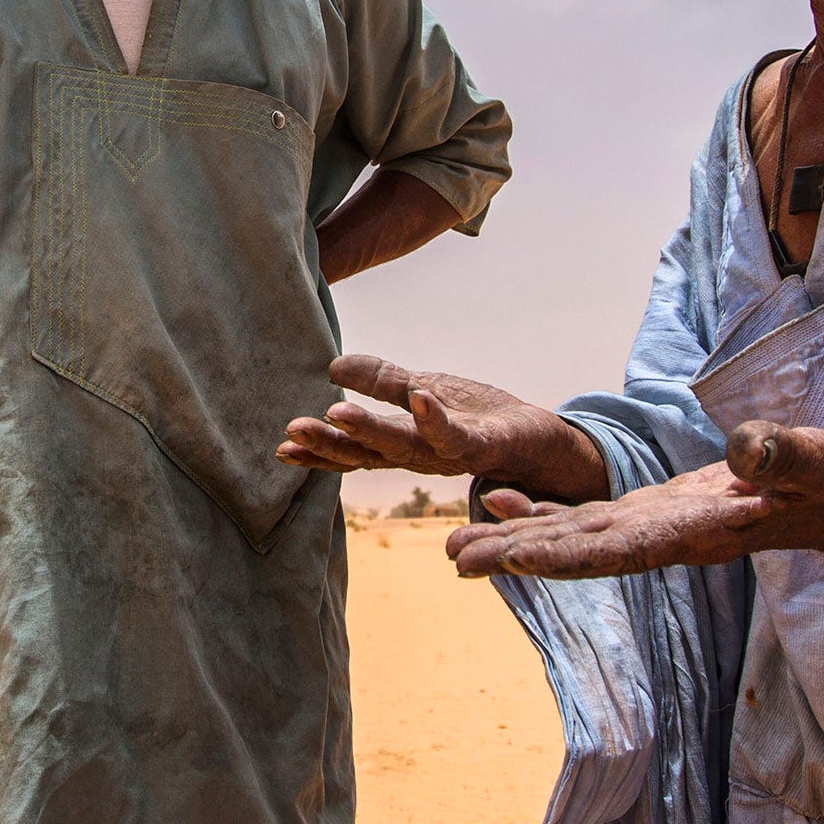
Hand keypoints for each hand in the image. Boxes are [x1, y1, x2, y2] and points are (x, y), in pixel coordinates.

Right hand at [275, 355, 604, 499]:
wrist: (541, 439)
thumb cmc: (481, 417)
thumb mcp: (424, 390)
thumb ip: (382, 382)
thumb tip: (331, 367)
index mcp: (403, 445)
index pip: (353, 451)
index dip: (318, 451)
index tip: (282, 445)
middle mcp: (421, 456)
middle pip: (369, 455)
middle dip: (330, 445)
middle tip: (293, 430)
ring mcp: (450, 452)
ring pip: (405, 448)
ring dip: (371, 432)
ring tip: (338, 412)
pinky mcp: (482, 443)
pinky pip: (456, 433)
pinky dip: (436, 417)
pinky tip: (418, 397)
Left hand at [446, 419, 823, 579]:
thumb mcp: (816, 462)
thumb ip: (782, 457)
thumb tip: (744, 450)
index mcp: (697, 534)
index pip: (622, 550)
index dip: (567, 556)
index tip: (515, 561)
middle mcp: (664, 540)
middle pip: (578, 553)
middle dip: (518, 557)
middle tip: (453, 561)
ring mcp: (654, 530)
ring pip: (573, 539)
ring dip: (515, 543)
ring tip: (454, 549)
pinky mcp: (652, 516)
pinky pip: (585, 519)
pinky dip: (541, 514)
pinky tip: (499, 501)